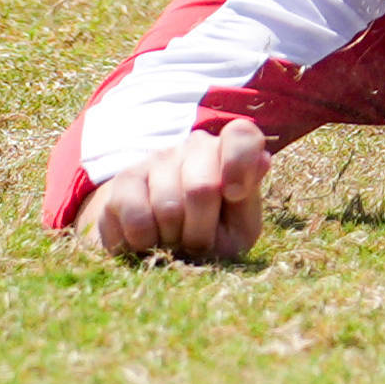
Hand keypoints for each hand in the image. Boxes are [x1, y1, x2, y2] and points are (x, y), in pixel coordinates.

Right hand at [76, 117, 270, 260]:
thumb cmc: (213, 237)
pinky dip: (145, 242)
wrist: (161, 248)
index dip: (240, 164)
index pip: (242, 136)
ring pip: (168, 207)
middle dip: (202, 230)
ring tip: (174, 240)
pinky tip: (149, 239)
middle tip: (198, 243)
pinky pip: (136, 218)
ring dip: (173, 239)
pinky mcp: (122, 180)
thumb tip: (262, 160)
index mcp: (231, 152)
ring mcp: (157, 158)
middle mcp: (195, 146)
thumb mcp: (240, 228)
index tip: (235, 195)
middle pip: (202, 187)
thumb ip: (249, 201)